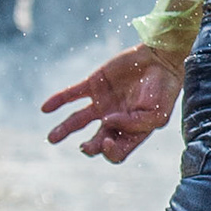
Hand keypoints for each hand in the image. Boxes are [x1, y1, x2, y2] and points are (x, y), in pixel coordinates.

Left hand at [44, 44, 182, 161]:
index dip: (109, 152)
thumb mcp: (157, 113)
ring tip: (51, 139)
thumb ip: (133, 124)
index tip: (107, 141)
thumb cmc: (164, 88)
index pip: (116, 151)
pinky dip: (57, 101)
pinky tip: (46, 108)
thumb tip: (106, 123)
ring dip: (63, 130)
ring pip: (77, 121)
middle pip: (96, 141)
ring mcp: (103, 102)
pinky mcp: (94, 84)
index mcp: (131, 130)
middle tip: (84, 146)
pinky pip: (71, 95)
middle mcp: (114, 119)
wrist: (161, 58)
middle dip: (89, 147)